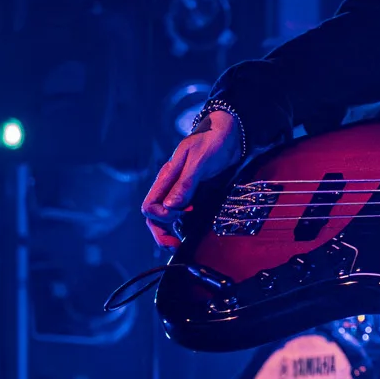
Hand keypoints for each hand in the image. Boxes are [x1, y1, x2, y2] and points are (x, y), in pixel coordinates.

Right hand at [141, 109, 242, 248]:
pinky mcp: (193, 193)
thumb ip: (186, 183)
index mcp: (167, 177)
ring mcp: (181, 190)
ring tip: (178, 245)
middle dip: (160, 232)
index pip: (150, 205)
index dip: (161, 216)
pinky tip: (188, 232)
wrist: (229, 133)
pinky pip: (180, 213)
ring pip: (165, 217)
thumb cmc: (213, 141)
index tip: (180, 215)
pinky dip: (181, 225)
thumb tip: (170, 207)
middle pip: (154, 215)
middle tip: (174, 246)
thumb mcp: (200, 161)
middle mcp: (170, 185)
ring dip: (168, 232)